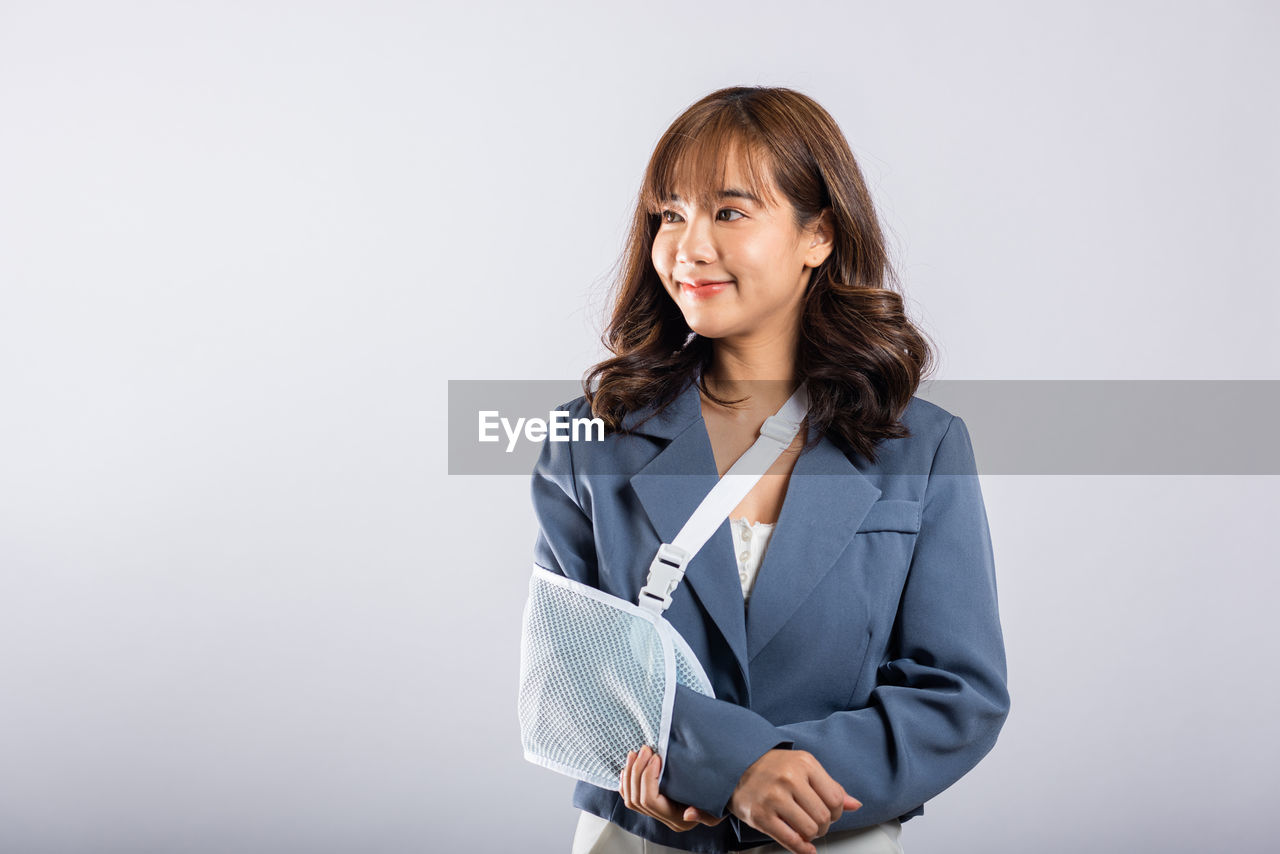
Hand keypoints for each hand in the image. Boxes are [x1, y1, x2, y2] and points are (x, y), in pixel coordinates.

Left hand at [619, 745, 725, 831]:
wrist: (723, 797)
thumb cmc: (721, 799)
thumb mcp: (718, 808)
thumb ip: (705, 814)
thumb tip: (688, 814)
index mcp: (677, 819)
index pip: (651, 800)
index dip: (648, 777)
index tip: (656, 757)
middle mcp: (664, 818)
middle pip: (638, 798)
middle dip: (637, 770)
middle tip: (645, 750)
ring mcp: (657, 812)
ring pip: (631, 798)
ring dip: (630, 772)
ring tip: (635, 753)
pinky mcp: (652, 804)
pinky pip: (630, 797)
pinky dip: (626, 781)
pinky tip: (628, 767)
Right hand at [729, 749, 861, 853]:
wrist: (735, 766)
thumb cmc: (772, 767)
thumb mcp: (803, 767)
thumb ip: (830, 786)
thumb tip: (854, 804)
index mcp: (804, 763)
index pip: (835, 798)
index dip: (836, 812)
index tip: (829, 813)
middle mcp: (789, 778)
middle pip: (823, 816)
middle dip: (823, 825)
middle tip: (815, 823)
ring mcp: (774, 797)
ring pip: (810, 829)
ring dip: (811, 835)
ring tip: (804, 829)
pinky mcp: (760, 816)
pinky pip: (790, 840)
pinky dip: (802, 849)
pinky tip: (804, 846)